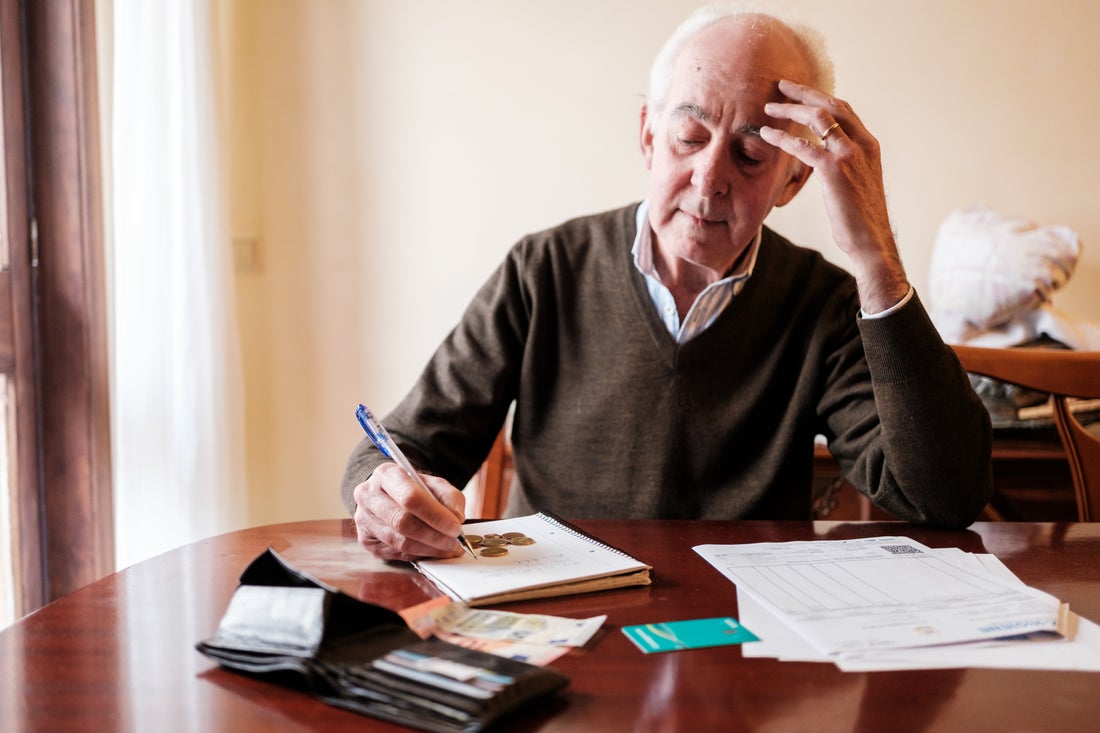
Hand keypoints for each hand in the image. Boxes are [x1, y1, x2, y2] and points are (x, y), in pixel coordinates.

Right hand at [353, 462, 466, 561]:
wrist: (387, 495)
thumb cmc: (412, 489)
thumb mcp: (433, 484)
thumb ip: (449, 497)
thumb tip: (456, 518)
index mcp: (386, 474)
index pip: (410, 497)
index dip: (435, 515)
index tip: (456, 526)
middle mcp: (369, 495)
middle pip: (403, 522)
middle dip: (434, 535)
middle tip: (454, 541)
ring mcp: (364, 519)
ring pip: (399, 541)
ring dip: (428, 548)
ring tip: (447, 548)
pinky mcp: (366, 540)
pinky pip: (395, 553)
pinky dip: (418, 554)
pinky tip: (432, 550)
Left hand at [760, 79, 908, 312]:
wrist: (871, 240)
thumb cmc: (860, 217)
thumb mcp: (857, 182)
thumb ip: (844, 163)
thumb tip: (822, 157)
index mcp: (869, 144)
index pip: (844, 109)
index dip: (820, 96)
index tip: (799, 90)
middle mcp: (862, 144)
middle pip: (831, 105)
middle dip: (804, 92)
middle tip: (780, 85)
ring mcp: (849, 155)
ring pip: (818, 118)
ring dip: (790, 110)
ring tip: (768, 108)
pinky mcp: (834, 171)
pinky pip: (803, 146)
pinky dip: (782, 137)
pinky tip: (766, 134)